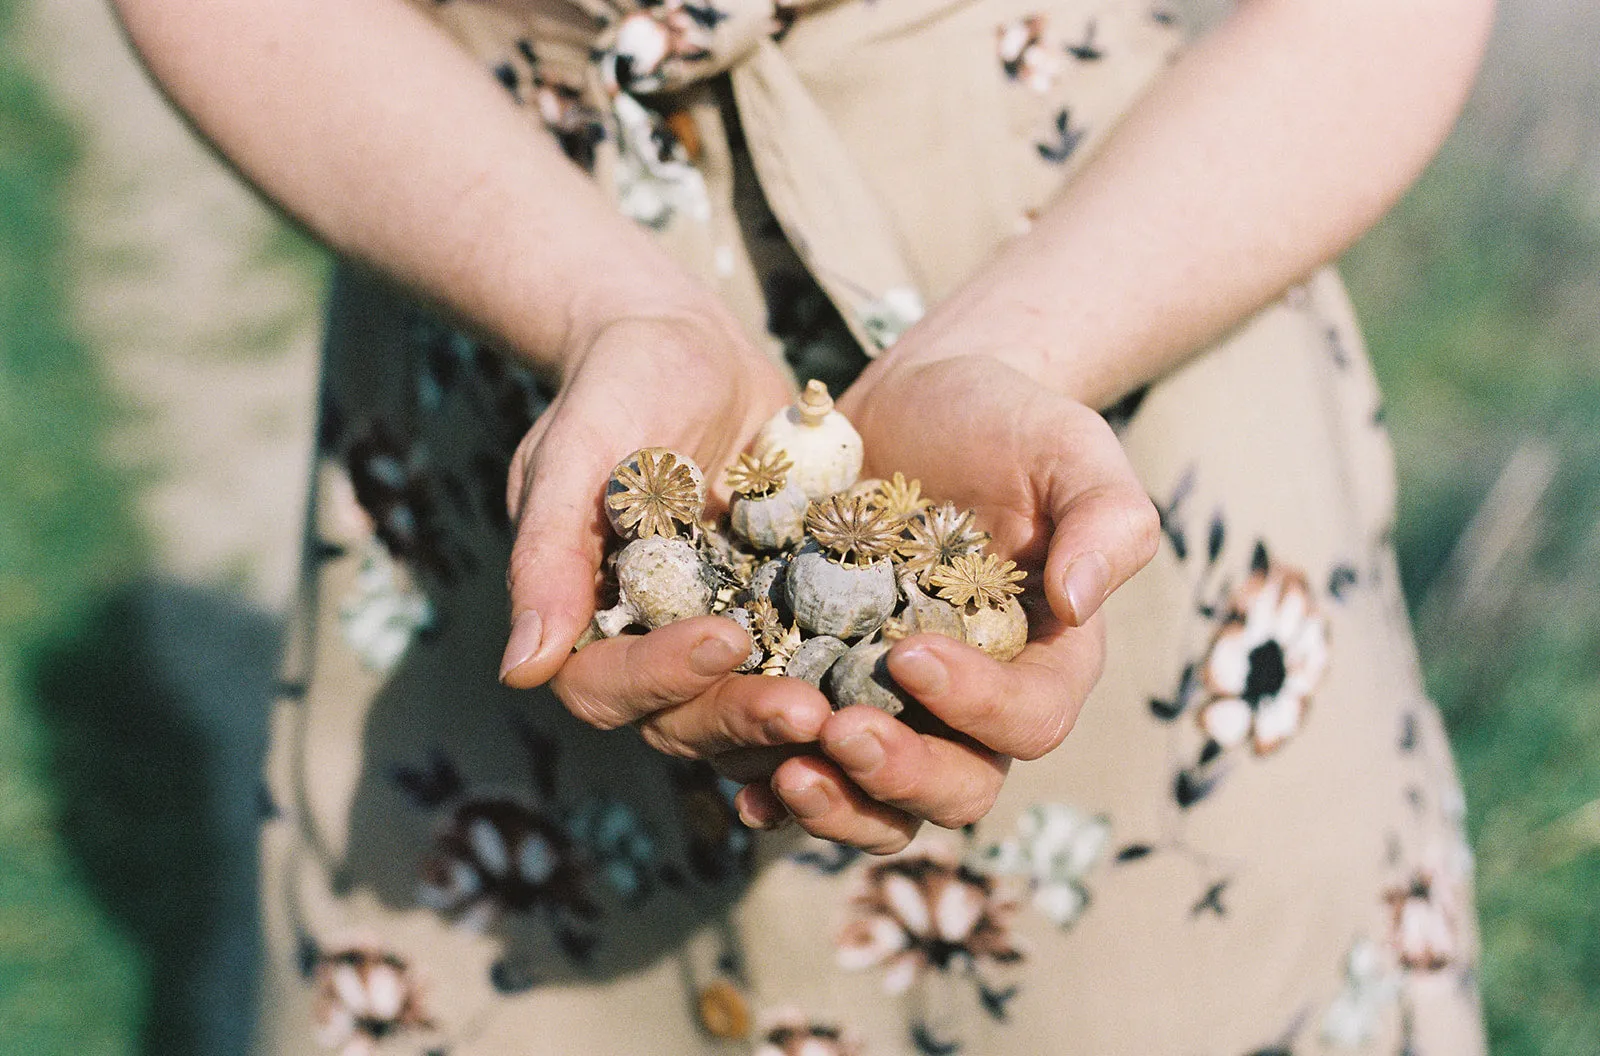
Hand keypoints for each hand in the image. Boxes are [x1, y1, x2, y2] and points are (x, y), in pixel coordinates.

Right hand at [498, 308, 835, 763]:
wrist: (691, 345)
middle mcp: (652, 646)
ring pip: (753, 713)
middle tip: (810, 710)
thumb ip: (548, 555)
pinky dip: (851, 680)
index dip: (662, 678)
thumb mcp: (575, 450)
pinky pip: (816, 666)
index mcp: (587, 620)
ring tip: (859, 712)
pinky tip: (905, 673)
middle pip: (686, 721)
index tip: (725, 638)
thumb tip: (521, 671)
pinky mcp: (787, 618)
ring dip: (800, 723)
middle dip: (745, 715)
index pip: (607, 686)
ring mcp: (723, 637)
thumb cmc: (616, 385)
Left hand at [733, 354, 1158, 852]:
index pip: (1030, 719)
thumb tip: (1081, 603)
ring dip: (834, 804)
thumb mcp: (1071, 450)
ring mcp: (895, 710)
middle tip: (839, 732)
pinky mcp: (824, 692)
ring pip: (878, 803)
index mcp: (1045, 661)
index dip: (977, 705)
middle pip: (955, 789)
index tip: (912, 653)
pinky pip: (805, 766)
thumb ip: (1107, 519)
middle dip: (898, 774)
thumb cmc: (1011, 425)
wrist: (920, 401)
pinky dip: (772, 787)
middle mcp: (972, 708)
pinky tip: (739, 786)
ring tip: (782, 773)